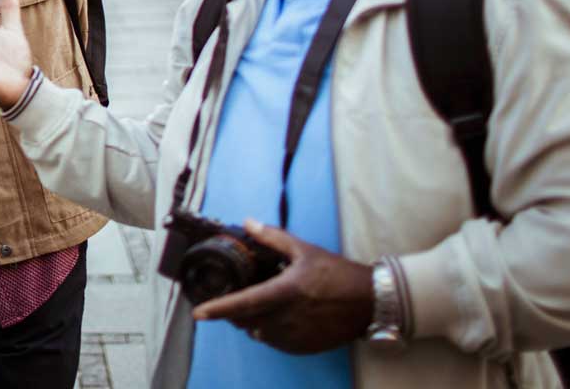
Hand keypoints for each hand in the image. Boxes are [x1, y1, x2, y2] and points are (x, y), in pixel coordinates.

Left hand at [192, 220, 374, 353]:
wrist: (370, 302)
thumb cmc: (338, 275)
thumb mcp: (305, 251)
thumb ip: (273, 238)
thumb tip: (248, 223)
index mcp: (285, 292)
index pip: (243, 303)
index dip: (218, 309)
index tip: (198, 313)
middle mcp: (288, 318)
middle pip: (246, 321)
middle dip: (234, 312)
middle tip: (236, 298)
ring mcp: (296, 336)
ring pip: (259, 333)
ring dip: (252, 322)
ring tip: (260, 305)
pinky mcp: (304, 347)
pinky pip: (275, 343)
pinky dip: (269, 332)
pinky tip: (277, 318)